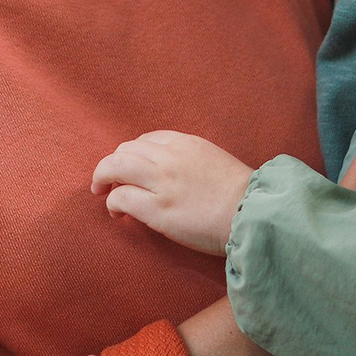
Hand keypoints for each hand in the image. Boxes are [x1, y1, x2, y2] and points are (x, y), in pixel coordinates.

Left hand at [92, 131, 253, 255]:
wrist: (253, 214)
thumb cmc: (240, 196)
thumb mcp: (214, 161)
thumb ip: (189, 160)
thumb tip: (170, 173)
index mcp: (186, 143)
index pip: (146, 140)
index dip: (133, 154)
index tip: (132, 169)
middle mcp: (170, 157)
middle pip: (124, 150)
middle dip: (111, 165)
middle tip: (108, 181)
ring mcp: (161, 181)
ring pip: (114, 167)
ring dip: (102, 178)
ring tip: (102, 192)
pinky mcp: (156, 208)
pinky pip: (119, 197)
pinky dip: (112, 203)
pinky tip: (118, 213)